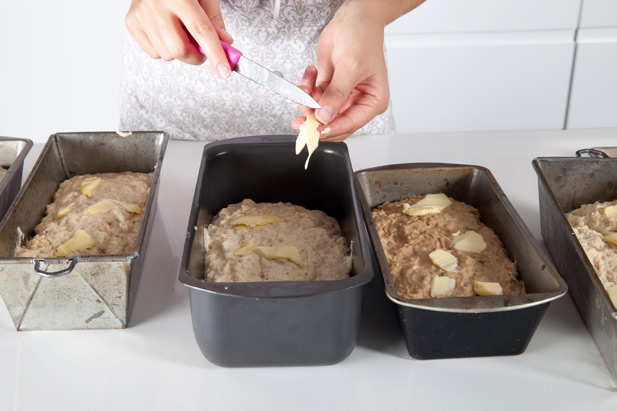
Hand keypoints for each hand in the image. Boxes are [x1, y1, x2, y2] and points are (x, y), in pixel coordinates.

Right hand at [125, 0, 233, 77]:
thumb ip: (214, 19)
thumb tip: (224, 43)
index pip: (200, 30)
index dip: (215, 54)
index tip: (224, 71)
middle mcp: (157, 5)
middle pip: (179, 49)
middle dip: (194, 56)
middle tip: (199, 46)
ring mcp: (142, 15)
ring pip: (167, 55)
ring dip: (179, 51)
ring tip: (179, 31)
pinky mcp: (131, 22)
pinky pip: (154, 53)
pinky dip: (164, 49)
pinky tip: (165, 32)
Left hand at [292, 1, 390, 140]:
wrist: (353, 17)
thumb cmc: (362, 37)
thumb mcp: (350, 67)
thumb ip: (337, 93)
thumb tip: (326, 115)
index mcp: (373, 101)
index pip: (350, 123)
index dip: (331, 128)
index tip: (315, 129)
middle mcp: (358, 101)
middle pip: (334, 122)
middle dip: (316, 118)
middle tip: (301, 119)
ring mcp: (342, 95)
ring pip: (320, 111)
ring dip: (308, 101)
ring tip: (305, 85)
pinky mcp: (329, 87)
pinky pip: (313, 97)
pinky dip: (307, 89)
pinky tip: (311, 73)